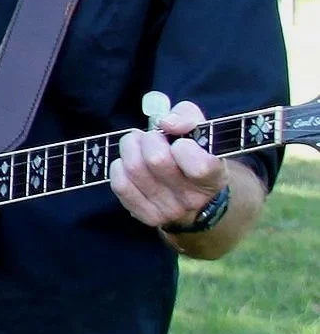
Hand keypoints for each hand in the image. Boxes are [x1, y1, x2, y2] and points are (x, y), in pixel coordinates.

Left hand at [109, 102, 226, 228]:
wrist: (195, 194)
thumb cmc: (197, 154)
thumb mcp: (202, 130)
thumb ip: (188, 117)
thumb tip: (166, 123)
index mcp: (214, 178)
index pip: (199, 166)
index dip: (183, 146)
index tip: (179, 141)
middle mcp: (193, 199)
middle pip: (157, 160)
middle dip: (149, 139)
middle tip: (151, 137)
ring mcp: (169, 211)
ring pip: (134, 170)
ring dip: (130, 148)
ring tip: (137, 144)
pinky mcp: (147, 216)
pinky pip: (120, 185)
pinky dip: (119, 167)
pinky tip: (127, 162)